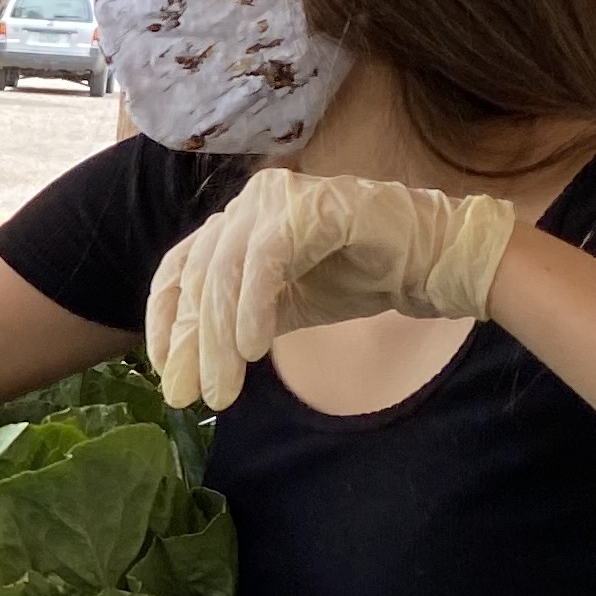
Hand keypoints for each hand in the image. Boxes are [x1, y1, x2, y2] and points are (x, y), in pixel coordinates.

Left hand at [146, 168, 518, 411]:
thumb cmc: (358, 279)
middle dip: (190, 343)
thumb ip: (236, 327)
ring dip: (218, 338)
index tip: (165, 371)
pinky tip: (253, 349)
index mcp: (236, 223)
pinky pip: (267, 260)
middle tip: (189, 397)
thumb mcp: (284, 310)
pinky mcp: (309, 207)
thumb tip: (188, 370)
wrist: (431, 261)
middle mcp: (249, 204)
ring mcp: (277, 199)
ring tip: (224, 388)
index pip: (180, 268)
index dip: (164, 320)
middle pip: (198, 276)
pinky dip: (254, 307)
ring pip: (225, 271)